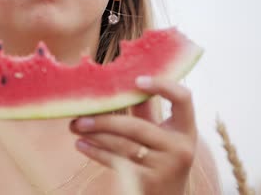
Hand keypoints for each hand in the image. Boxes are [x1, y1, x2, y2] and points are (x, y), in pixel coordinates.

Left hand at [70, 76, 196, 194]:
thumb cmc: (160, 160)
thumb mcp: (161, 136)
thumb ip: (146, 113)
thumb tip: (122, 82)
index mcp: (185, 130)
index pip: (183, 98)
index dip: (162, 85)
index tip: (137, 79)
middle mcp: (180, 148)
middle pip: (137, 126)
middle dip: (104, 120)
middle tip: (80, 115)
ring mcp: (165, 166)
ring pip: (123, 145)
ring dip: (95, 135)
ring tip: (75, 127)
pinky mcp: (148, 181)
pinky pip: (117, 162)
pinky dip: (96, 152)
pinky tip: (81, 145)